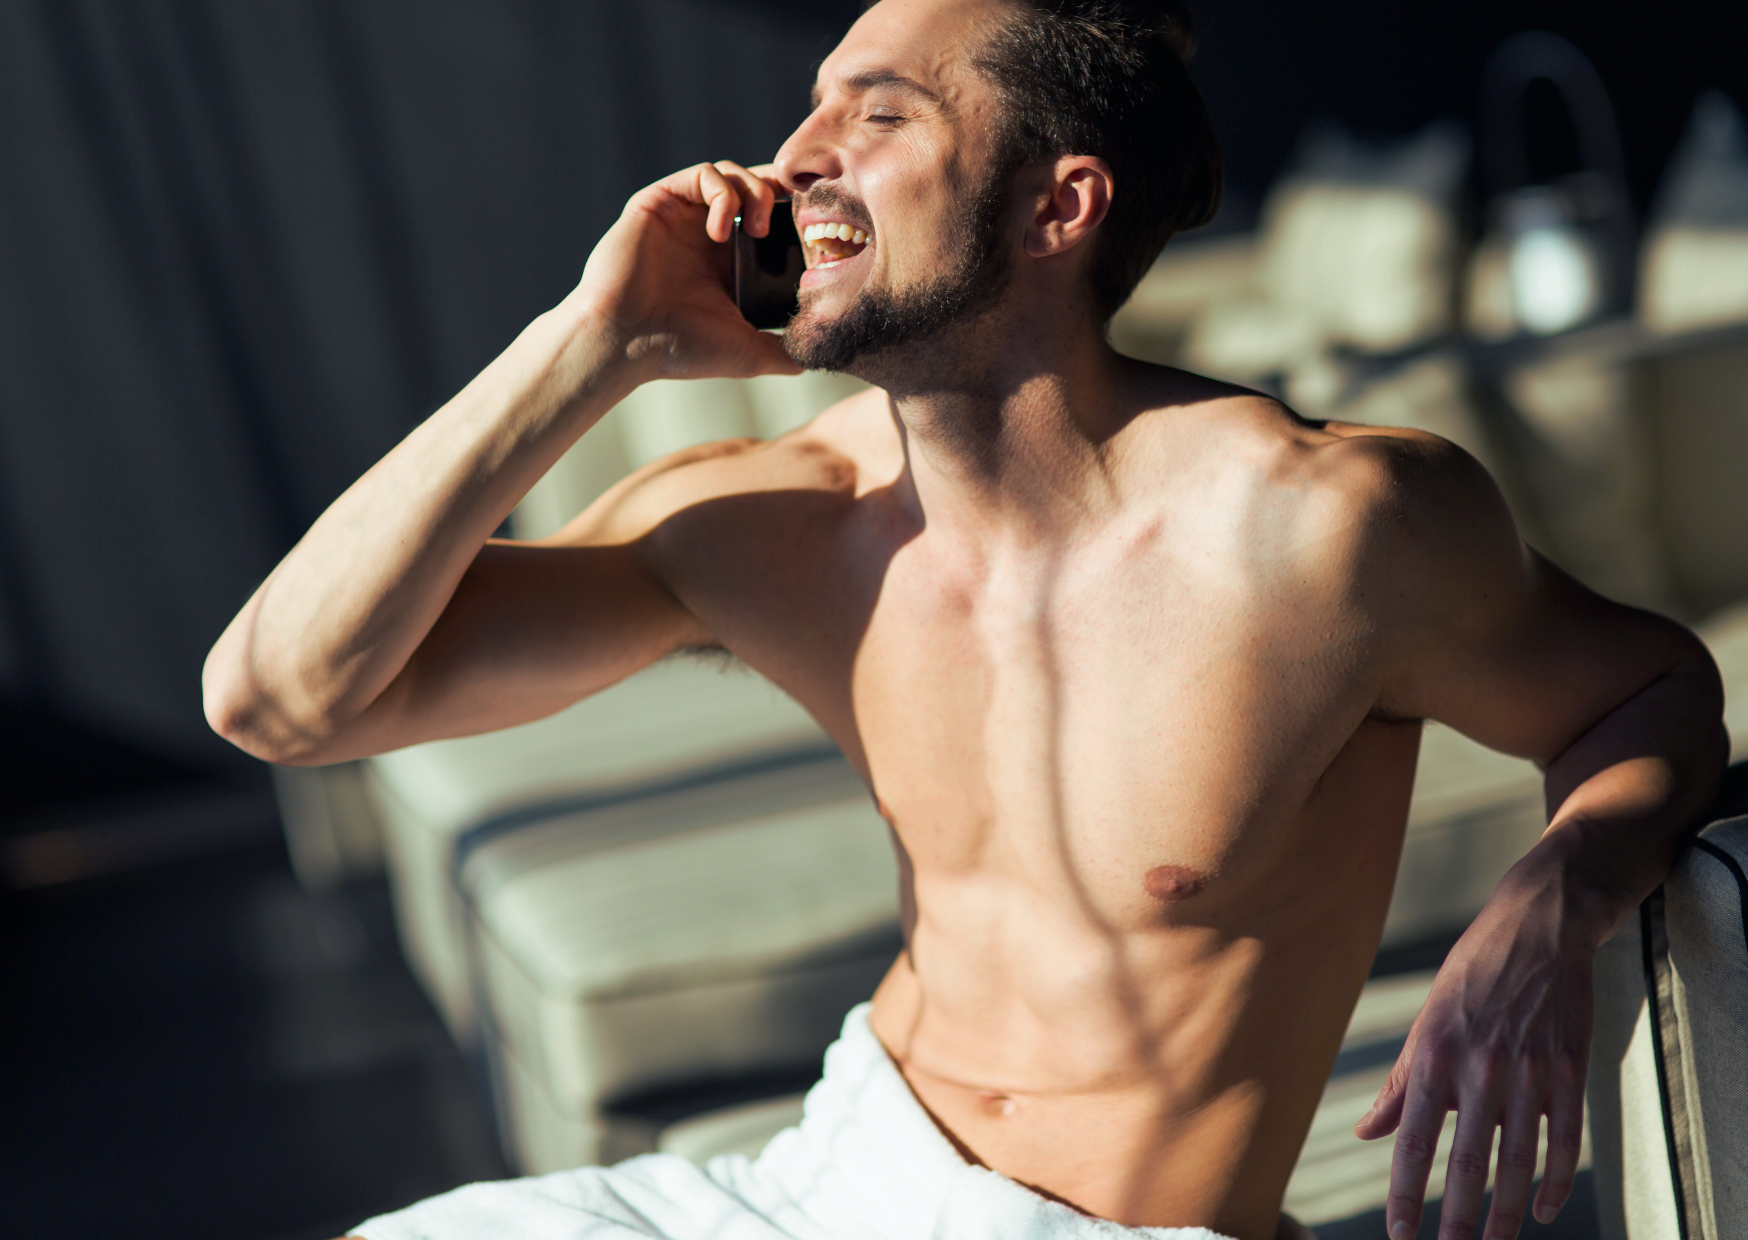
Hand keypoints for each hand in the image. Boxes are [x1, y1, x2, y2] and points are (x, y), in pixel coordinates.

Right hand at [573, 160, 801, 382]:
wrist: (625, 341)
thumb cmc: (679, 349)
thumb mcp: (746, 351)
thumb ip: (781, 351)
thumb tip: (812, 359)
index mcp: (729, 261)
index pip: (772, 219)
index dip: (796, 217)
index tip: (817, 233)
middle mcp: (706, 233)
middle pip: (756, 186)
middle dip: (781, 196)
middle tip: (793, 223)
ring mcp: (683, 215)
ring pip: (732, 174)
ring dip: (755, 192)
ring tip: (758, 229)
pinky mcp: (659, 201)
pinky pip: (702, 174)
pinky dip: (721, 193)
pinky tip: (721, 230)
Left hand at [1353, 869, 1593, 1239]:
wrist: (1539, 928)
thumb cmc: (1471, 975)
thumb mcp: (1424, 1021)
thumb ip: (1400, 1083)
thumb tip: (1367, 1132)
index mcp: (1434, 1055)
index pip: (1414, 1140)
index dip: (1405, 1192)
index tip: (1398, 1233)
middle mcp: (1479, 1068)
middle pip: (1468, 1162)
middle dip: (1457, 1219)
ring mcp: (1529, 1072)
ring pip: (1519, 1161)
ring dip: (1509, 1213)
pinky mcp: (1570, 1071)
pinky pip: (1565, 1139)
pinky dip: (1556, 1180)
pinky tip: (1546, 1209)